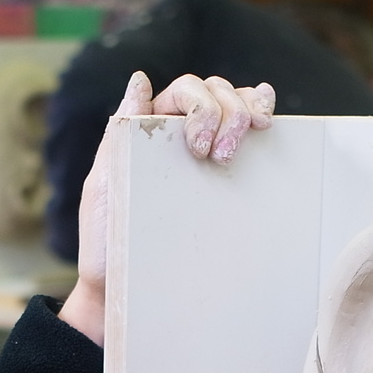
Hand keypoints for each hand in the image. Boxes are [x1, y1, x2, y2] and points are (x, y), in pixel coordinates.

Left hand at [59, 72, 276, 345]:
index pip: (183, 92)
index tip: (200, 149)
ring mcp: (205, 151)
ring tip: (253, 137)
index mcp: (148, 130)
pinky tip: (268, 121)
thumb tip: (140, 80)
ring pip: (235, 103)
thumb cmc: (109, 243)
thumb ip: (119, 134)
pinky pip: (249, 132)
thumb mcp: (104, 185)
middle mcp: (178, 134)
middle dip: (227, 112)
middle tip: (223, 157)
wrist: (125, 291)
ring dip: (247, 109)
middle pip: (215, 92)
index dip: (200, 107)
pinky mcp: (228, 177)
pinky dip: (261, 110)